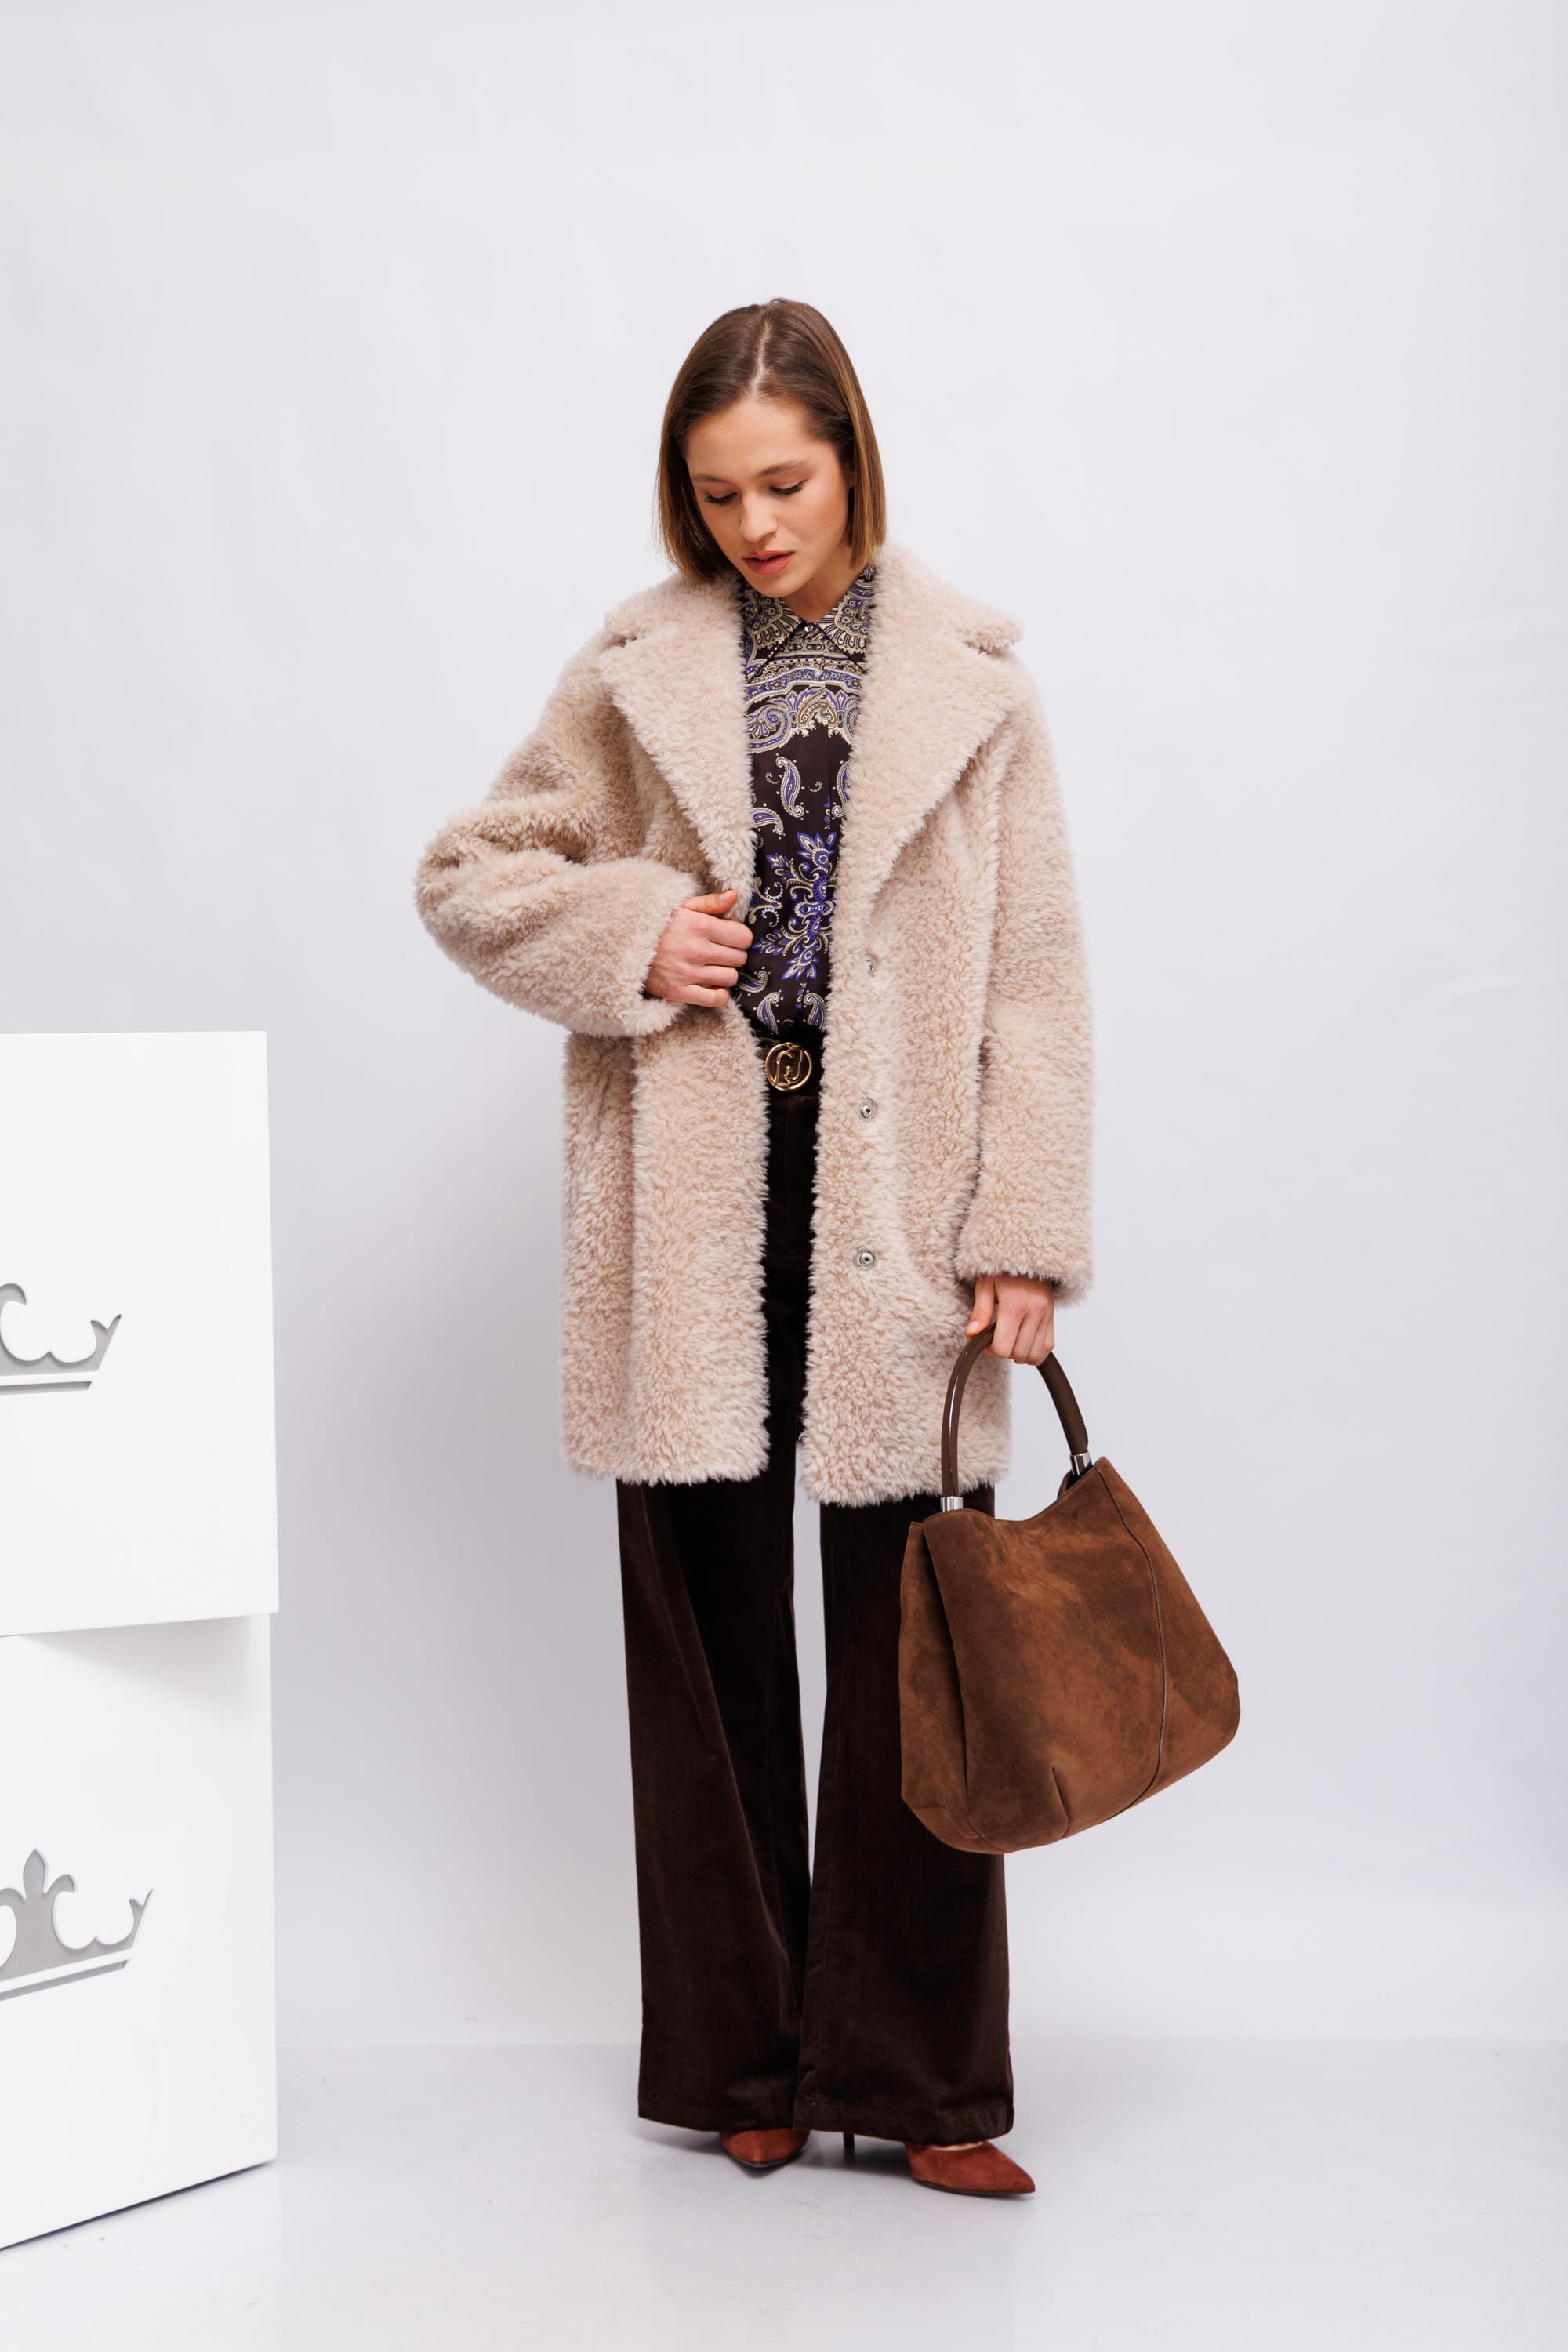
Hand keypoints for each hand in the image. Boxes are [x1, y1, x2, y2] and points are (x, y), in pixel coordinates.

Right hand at [645, 890, 752, 1007]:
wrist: (625, 944)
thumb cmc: (657, 924)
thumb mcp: (682, 906)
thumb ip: (709, 903)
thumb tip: (734, 895)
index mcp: (700, 926)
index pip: (743, 937)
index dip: (740, 937)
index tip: (731, 938)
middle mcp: (697, 950)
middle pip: (739, 958)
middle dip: (734, 955)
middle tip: (721, 953)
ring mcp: (688, 973)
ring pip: (730, 978)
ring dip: (726, 974)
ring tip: (714, 967)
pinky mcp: (678, 991)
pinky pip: (715, 1000)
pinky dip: (719, 995)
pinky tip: (714, 987)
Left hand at [966, 1273, 1055, 1364]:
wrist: (1026, 1252)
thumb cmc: (1002, 1268)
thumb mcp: (985, 1285)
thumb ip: (980, 1312)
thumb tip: (972, 1334)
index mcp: (1015, 1305)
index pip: (1003, 1347)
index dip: (990, 1350)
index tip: (984, 1340)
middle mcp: (1035, 1311)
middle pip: (1019, 1353)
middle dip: (1004, 1352)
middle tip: (995, 1339)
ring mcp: (1046, 1315)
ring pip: (1034, 1354)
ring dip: (1019, 1354)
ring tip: (1008, 1341)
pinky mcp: (1052, 1316)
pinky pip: (1048, 1346)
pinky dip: (1035, 1352)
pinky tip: (1022, 1343)